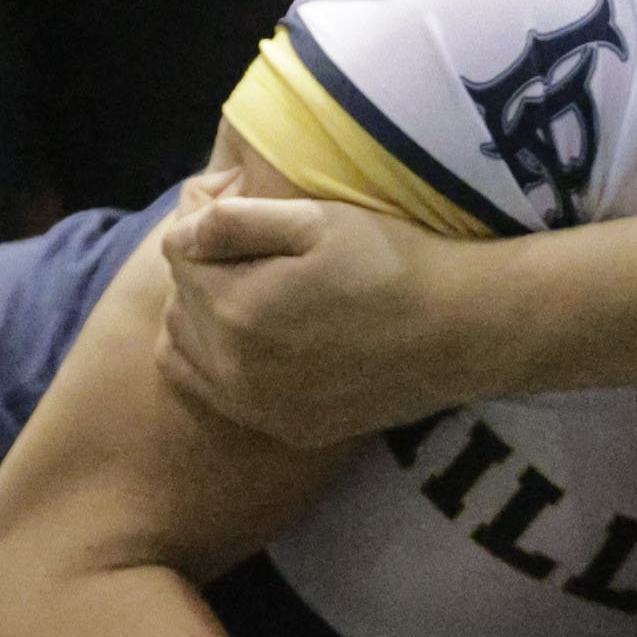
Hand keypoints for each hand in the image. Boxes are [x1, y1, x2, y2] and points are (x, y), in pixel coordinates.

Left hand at [159, 176, 477, 444]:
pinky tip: (271, 342)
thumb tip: (180, 233)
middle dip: (204, 273)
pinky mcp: (286, 428)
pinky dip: (228, 365)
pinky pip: (224, 395)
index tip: (247, 208)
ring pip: (188, 355)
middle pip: (179, 305)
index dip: (207, 222)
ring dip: (206, 321)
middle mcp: (233, 370)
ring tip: (257, 295)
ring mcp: (258, 407)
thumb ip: (233, 222)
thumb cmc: (391, 262)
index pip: (178, 253)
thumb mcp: (315, 220)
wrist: (459, 332)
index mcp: (234, 309)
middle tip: (259, 252)